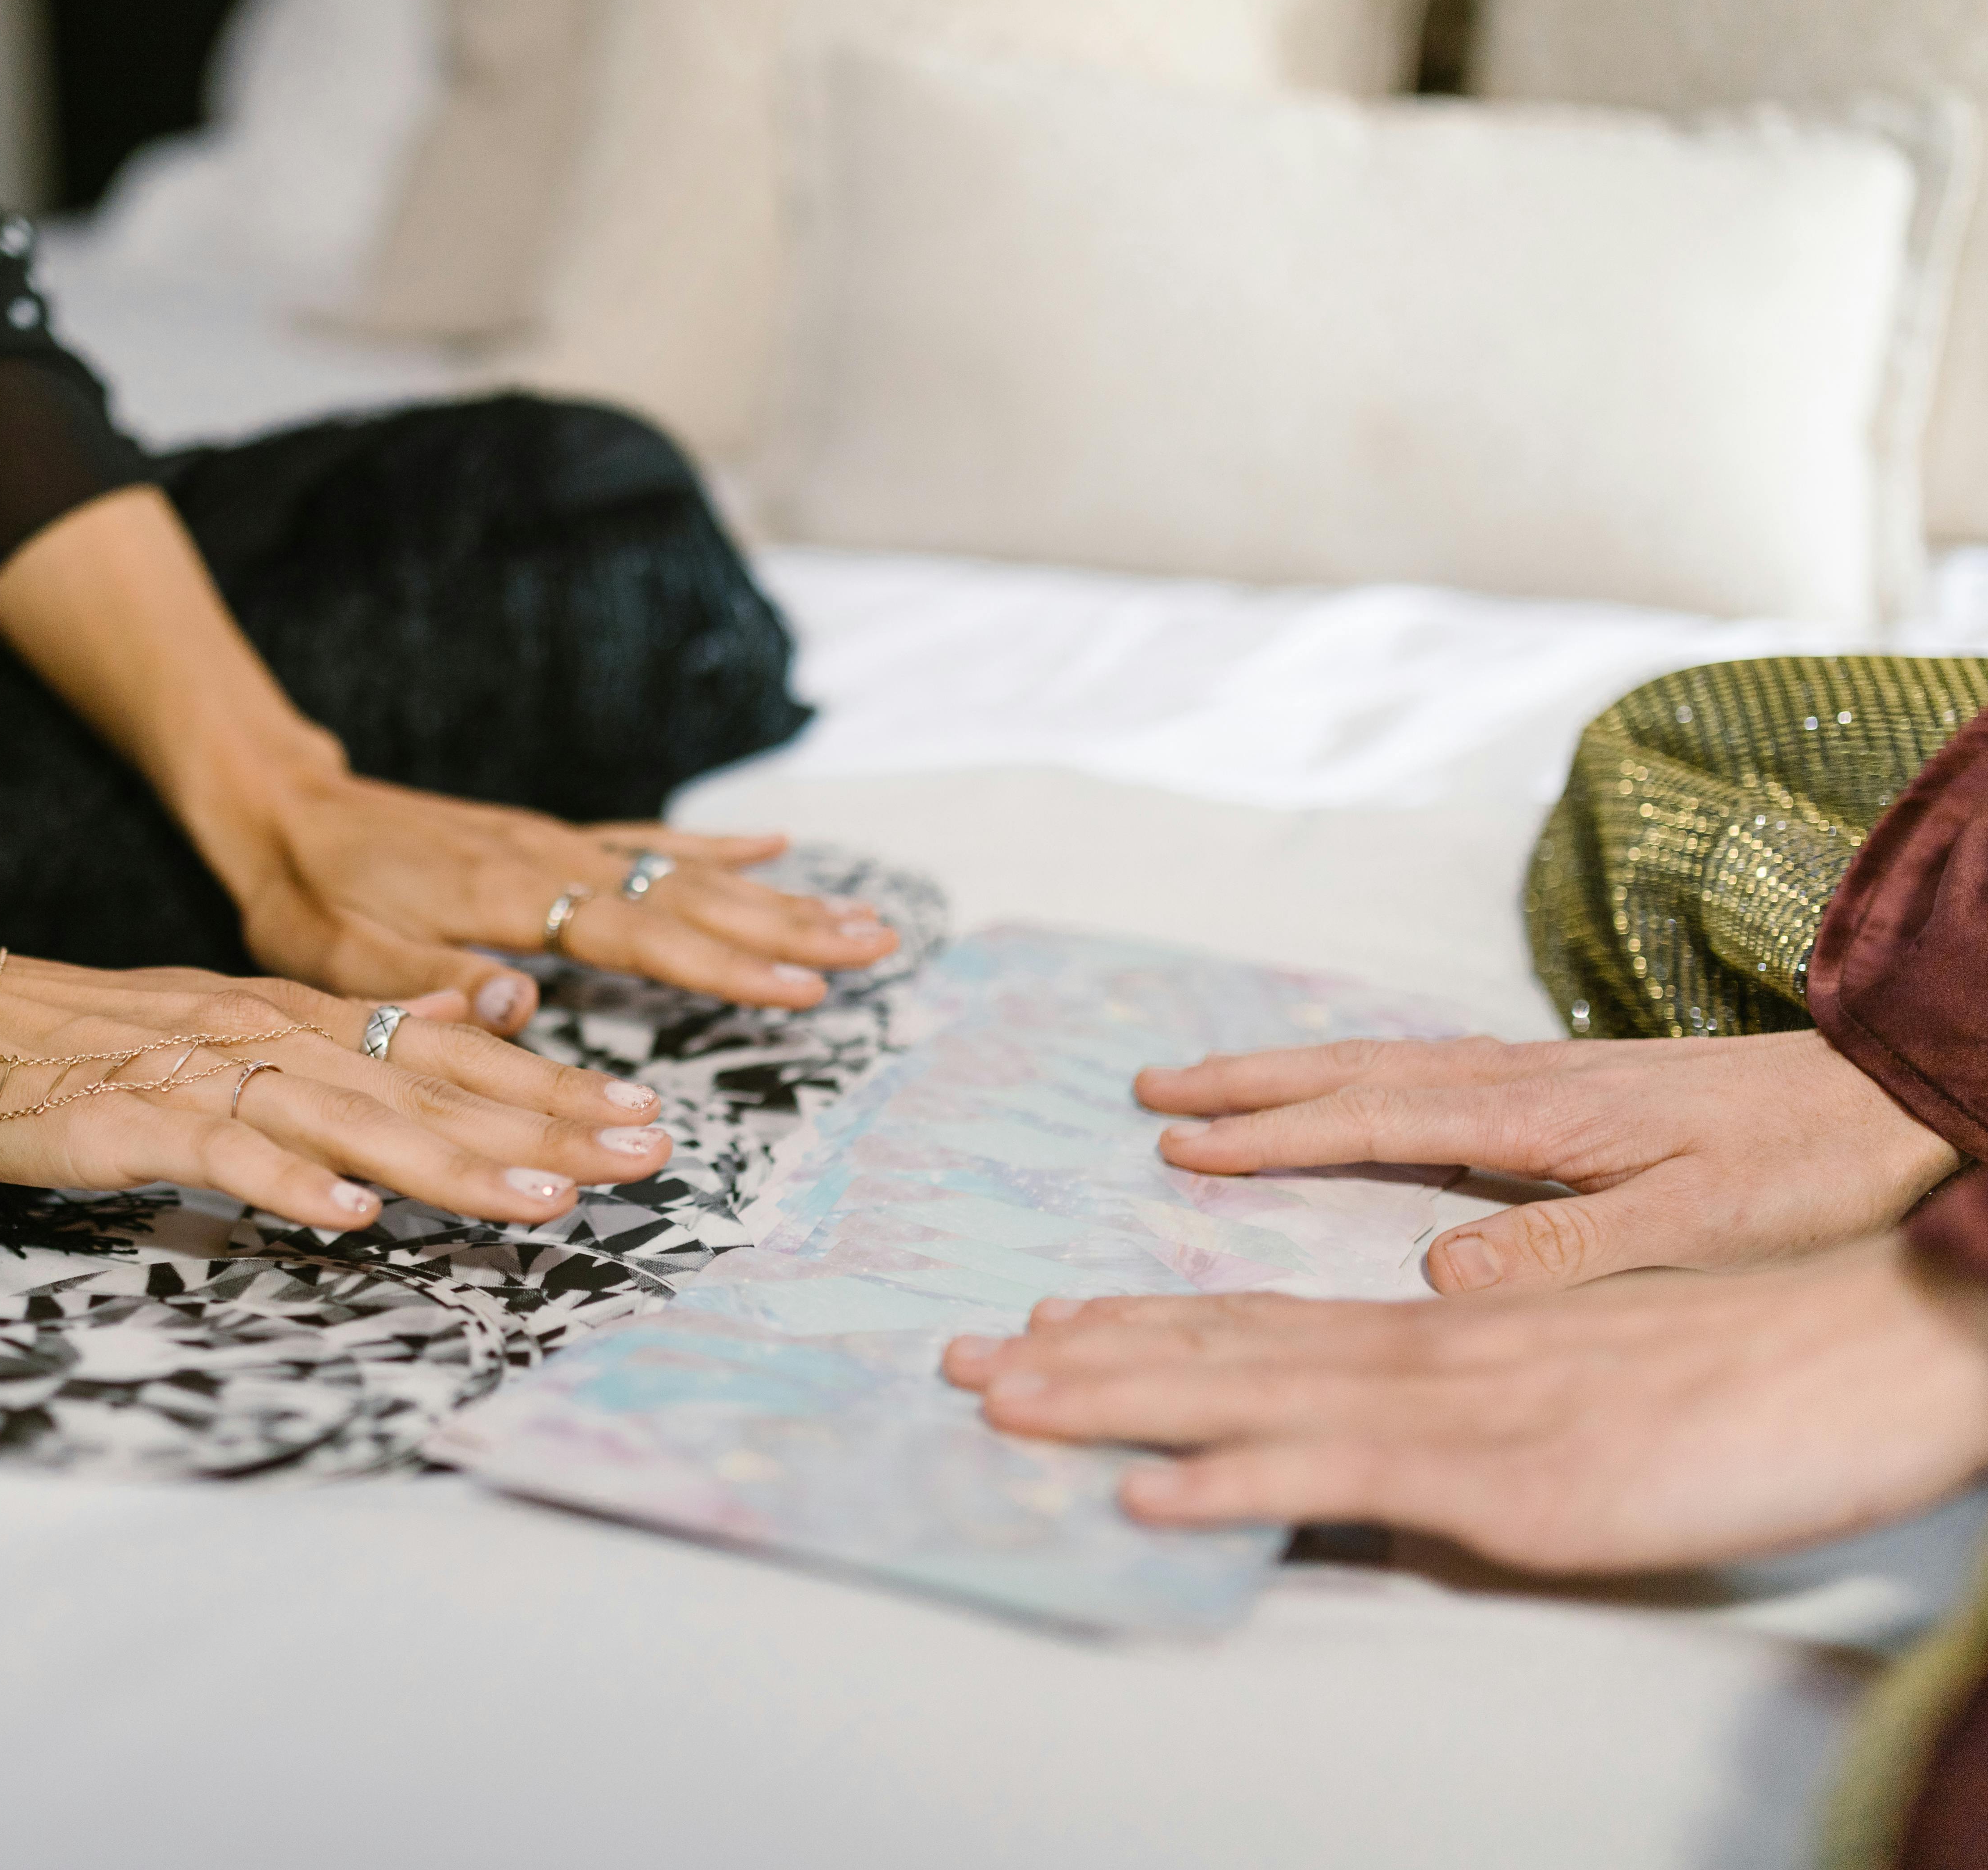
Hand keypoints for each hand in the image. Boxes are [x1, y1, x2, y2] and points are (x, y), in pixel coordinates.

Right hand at [0, 947, 678, 1230]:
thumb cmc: (101, 1042)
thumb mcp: (249, 1022)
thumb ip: (363, 1027)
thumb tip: (483, 1017)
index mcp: (303, 1021)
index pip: (453, 1056)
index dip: (553, 1088)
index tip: (646, 1116)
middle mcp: (273, 1039)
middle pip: (430, 1090)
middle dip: (545, 1126)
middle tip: (646, 1157)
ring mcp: (206, 1079)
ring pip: (352, 1122)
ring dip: (451, 1161)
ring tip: (544, 1199)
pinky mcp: (136, 1121)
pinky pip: (224, 1156)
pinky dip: (288, 1184)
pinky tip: (348, 1216)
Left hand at [203, 767, 896, 1033]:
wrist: (281, 809)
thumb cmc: (304, 894)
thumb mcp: (333, 953)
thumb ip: (421, 978)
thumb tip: (518, 1000)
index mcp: (503, 893)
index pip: (634, 931)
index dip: (721, 963)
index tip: (799, 984)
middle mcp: (546, 856)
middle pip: (687, 894)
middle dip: (787, 927)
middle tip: (877, 947)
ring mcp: (555, 840)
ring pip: (684, 867)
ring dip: (776, 894)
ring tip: (860, 918)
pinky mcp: (550, 835)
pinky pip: (646, 838)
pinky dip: (715, 840)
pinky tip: (777, 842)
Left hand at [942, 1238, 1987, 1574]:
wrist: (1862, 1353)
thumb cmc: (1735, 1376)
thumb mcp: (1577, 1385)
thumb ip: (1482, 1390)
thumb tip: (1402, 1407)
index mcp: (1442, 1334)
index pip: (1259, 1323)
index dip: (1144, 1327)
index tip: (1041, 1326)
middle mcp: (1422, 1354)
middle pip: (1218, 1349)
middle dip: (1081, 1358)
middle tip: (957, 1363)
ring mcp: (1453, 1410)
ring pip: (1245, 1397)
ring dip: (1113, 1401)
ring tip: (998, 1401)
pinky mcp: (1498, 1475)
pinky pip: (1341, 1475)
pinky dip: (1235, 1479)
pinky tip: (1150, 1497)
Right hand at [1135, 1031, 1961, 1292]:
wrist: (1905, 1096)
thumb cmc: (1814, 1168)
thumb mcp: (1701, 1227)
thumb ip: (1568, 1249)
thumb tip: (1435, 1269)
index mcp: (1543, 1117)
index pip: (1375, 1122)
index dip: (1272, 1136)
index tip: (1180, 1144)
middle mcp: (1530, 1080)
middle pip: (1358, 1071)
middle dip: (1249, 1081)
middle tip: (1151, 1086)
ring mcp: (1551, 1075)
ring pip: (1389, 1062)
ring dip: (1293, 1070)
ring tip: (1212, 1080)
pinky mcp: (1576, 1085)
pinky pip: (1431, 1070)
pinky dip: (1359, 1074)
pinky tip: (1346, 1090)